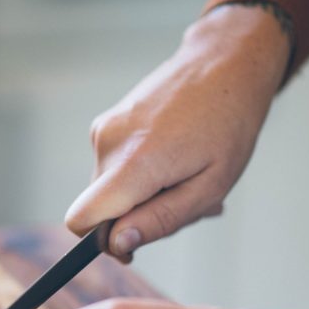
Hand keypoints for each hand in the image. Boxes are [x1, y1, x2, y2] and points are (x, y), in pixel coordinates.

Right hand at [66, 6, 290, 257]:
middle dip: (137, 215)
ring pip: (111, 188)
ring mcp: (104, 129)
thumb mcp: (210, 186)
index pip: (81, 220)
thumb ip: (161, 220)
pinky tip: (174, 155)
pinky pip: (114, 166)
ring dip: (144, 193)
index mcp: (133, 164)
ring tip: (185, 172)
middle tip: (184, 197)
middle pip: (102, 209)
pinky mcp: (106, 122)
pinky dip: (140, 172)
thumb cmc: (228, 126)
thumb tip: (117, 244)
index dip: (101, 242)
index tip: (134, 242)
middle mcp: (108, 145)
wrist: (224, 63)